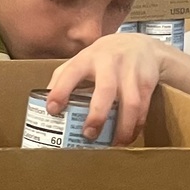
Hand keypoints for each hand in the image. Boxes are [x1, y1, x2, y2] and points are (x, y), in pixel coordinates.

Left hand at [46, 33, 171, 145]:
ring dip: (123, 126)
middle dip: (97, 115)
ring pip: (130, 102)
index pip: (70, 73)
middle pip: (105, 90)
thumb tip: (42, 106)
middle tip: (88, 135)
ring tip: (114, 144)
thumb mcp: (81, 61)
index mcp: (86, 59)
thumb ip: (63, 78)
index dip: (60, 91)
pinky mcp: (147, 81)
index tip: (52, 111)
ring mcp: (130, 71)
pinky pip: (143, 107)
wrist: (140, 45)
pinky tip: (128, 137)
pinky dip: (137, 125)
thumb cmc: (102, 58)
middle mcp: (109, 63)